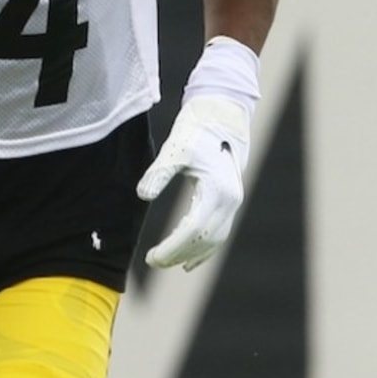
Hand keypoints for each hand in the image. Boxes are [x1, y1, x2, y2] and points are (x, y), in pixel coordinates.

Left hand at [138, 93, 250, 271]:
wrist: (222, 116)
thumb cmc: (196, 131)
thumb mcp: (175, 149)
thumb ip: (159, 172)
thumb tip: (143, 195)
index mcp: (217, 190)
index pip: (194, 230)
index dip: (173, 247)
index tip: (152, 257)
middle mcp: (230, 200)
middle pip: (205, 240)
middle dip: (179, 254)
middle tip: (153, 260)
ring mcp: (233, 202)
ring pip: (215, 239)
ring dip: (192, 254)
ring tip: (166, 261)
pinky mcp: (230, 200)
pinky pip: (219, 232)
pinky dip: (204, 248)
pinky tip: (189, 260)